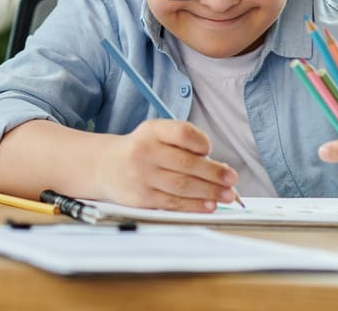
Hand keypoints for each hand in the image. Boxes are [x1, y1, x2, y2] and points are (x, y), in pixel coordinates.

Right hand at [95, 119, 236, 211]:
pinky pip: (173, 203)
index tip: (210, 150)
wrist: (106, 167)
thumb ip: (183, 143)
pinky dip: (195, 205)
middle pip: (187, 163)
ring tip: (227, 195)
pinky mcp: (142, 198)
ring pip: (183, 186)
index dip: (201, 142)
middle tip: (231, 179)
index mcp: (152, 130)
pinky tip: (209, 205)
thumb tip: (218, 166)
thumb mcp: (156, 134)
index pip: (182, 133)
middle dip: (214, 174)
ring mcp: (142, 176)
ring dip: (210, 192)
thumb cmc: (142, 150)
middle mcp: (145, 151)